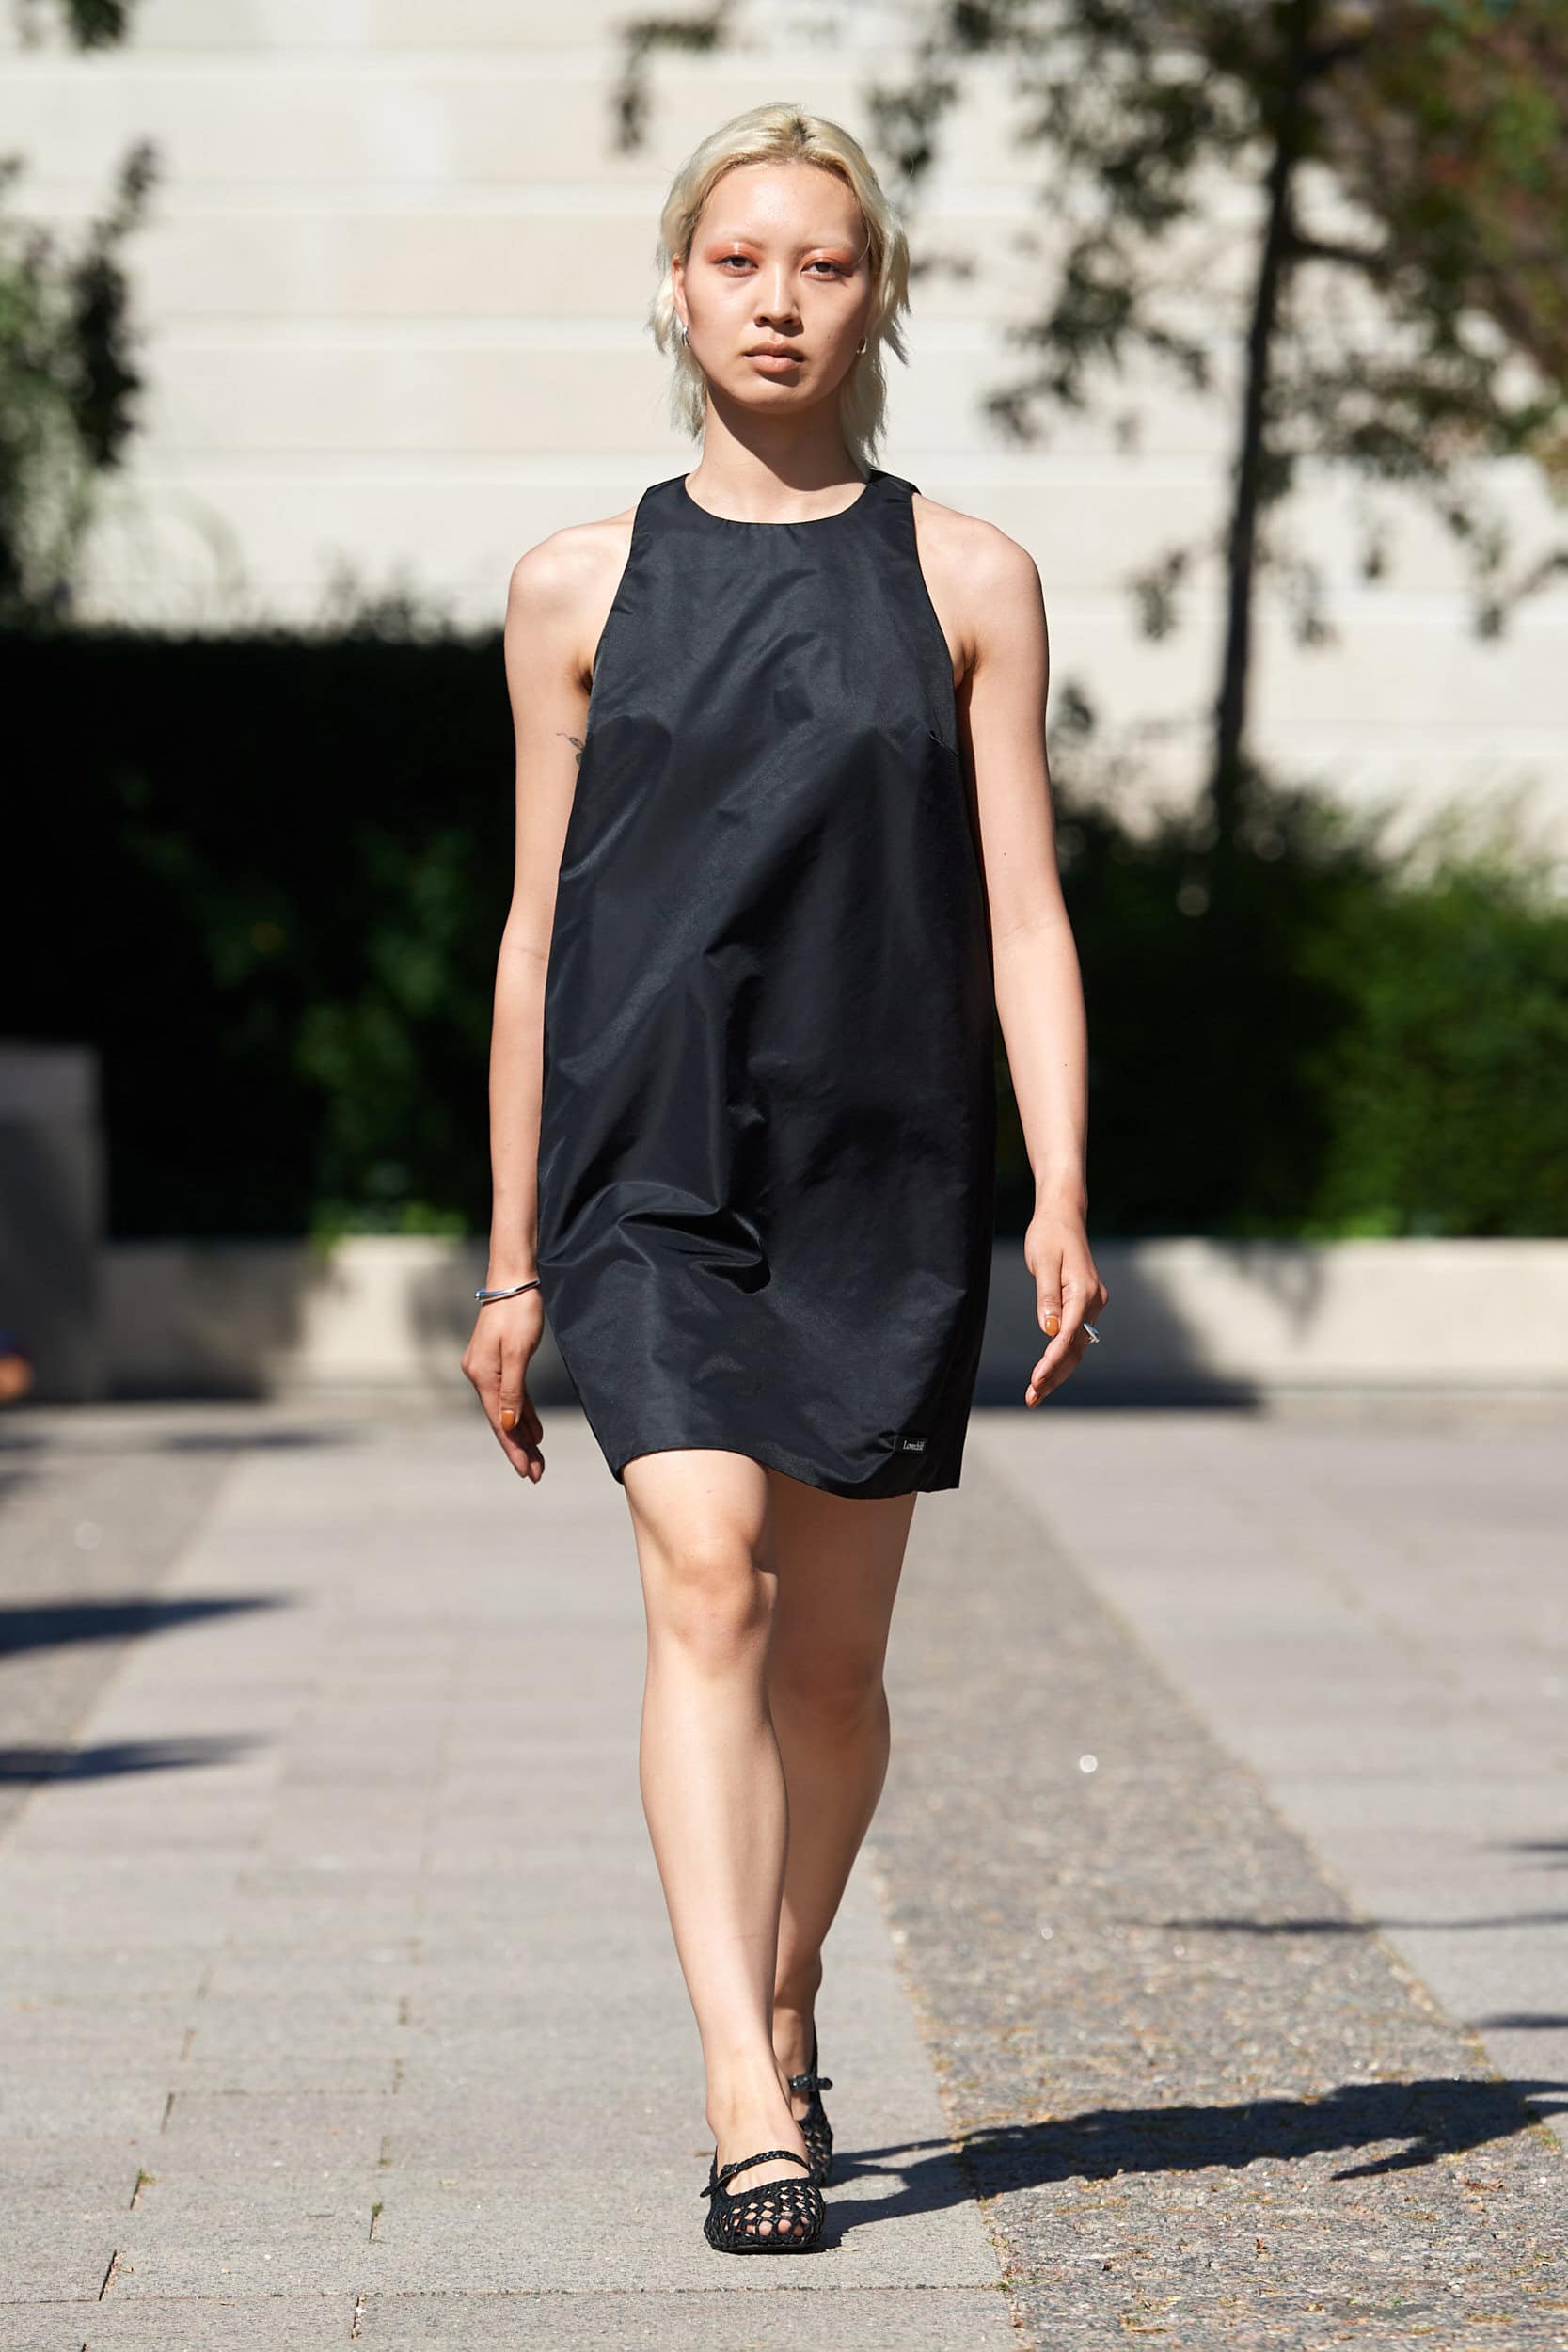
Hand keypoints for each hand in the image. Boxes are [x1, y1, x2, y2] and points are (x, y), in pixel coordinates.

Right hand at [460, 1289, 546, 1480]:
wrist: (515, 1279)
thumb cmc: (519, 1312)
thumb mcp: (518, 1352)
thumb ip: (512, 1390)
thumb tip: (506, 1425)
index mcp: (481, 1375)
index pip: (498, 1422)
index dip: (513, 1449)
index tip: (526, 1472)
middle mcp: (480, 1374)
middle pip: (501, 1420)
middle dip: (519, 1448)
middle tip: (535, 1474)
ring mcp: (488, 1368)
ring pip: (507, 1410)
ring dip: (522, 1434)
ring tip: (537, 1459)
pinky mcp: (499, 1360)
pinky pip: (512, 1395)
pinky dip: (523, 1413)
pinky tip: (533, 1429)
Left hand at [1022, 1207, 1107, 1405]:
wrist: (1062, 1216)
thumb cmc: (1048, 1235)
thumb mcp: (1043, 1263)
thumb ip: (1047, 1297)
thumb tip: (1049, 1331)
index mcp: (1083, 1292)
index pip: (1068, 1335)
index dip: (1051, 1361)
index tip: (1036, 1380)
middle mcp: (1093, 1302)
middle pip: (1075, 1348)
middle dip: (1053, 1375)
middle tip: (1031, 1399)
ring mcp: (1091, 1305)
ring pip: (1076, 1347)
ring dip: (1057, 1372)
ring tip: (1034, 1395)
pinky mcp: (1084, 1306)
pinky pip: (1074, 1338)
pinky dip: (1060, 1357)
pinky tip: (1047, 1375)